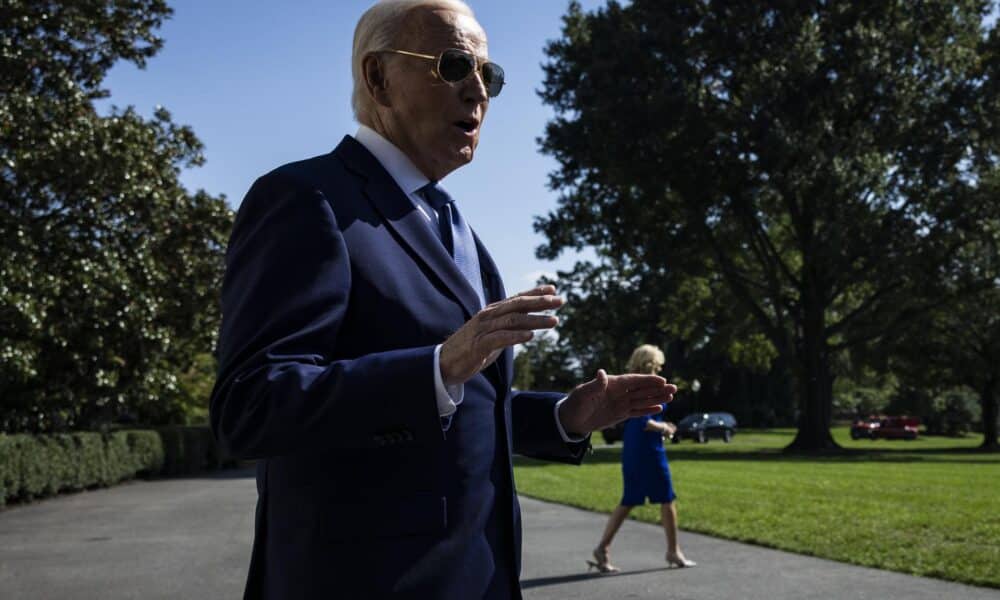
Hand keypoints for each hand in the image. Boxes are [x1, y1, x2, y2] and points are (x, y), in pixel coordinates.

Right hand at [439, 285, 563, 385]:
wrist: (444, 363)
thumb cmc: (471, 349)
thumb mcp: (492, 335)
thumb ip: (507, 327)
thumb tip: (528, 325)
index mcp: (492, 313)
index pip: (516, 299)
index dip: (535, 292)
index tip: (553, 289)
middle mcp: (488, 316)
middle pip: (517, 305)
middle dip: (540, 302)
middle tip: (560, 301)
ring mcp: (482, 330)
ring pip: (513, 320)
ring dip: (535, 320)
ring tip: (554, 321)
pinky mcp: (479, 345)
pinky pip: (500, 338)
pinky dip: (516, 336)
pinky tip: (531, 336)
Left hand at [558, 370, 676, 435]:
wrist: (571, 420)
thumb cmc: (575, 404)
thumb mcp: (583, 394)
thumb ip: (594, 385)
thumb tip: (602, 373)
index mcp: (612, 384)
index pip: (633, 381)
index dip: (647, 381)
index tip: (662, 381)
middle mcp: (619, 392)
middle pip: (642, 389)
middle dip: (657, 389)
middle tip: (674, 388)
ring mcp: (621, 403)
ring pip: (642, 400)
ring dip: (656, 398)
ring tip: (671, 397)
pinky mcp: (620, 414)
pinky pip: (637, 411)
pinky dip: (647, 409)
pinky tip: (659, 408)